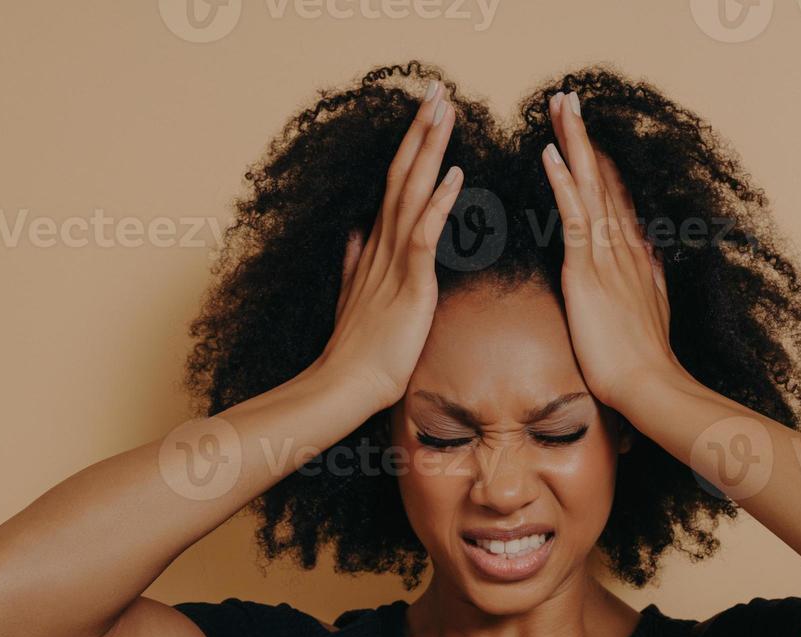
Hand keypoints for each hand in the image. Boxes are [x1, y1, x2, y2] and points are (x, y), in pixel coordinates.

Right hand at [312, 80, 463, 411]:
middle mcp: (382, 244)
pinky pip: (424, 235)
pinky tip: (453, 175)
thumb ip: (355, 262)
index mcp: (377, 246)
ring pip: (412, 192)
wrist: (347, 384)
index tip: (426, 112)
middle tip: (438, 88)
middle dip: (422, 130)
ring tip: (445, 111)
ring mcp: (393, 261)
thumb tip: (354, 234)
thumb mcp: (354, 296)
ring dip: (430, 149)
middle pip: (403, 173)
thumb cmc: (358, 349)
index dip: (412, 145)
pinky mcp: (409, 284)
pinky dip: (438, 203)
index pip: (396, 182)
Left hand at [541, 91, 682, 412]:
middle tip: (567, 98)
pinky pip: (574, 219)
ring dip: (573, 143)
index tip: (588, 132)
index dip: (601, 161)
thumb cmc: (643, 360)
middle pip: (601, 179)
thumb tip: (653, 254)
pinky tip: (550, 155)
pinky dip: (563, 185)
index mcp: (633, 255)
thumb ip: (650, 277)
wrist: (650, 385)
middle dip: (583, 137)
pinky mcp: (589, 273)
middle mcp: (624, 246)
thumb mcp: (651, 309)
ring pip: (588, 187)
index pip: (614, 196)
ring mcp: (608, 256)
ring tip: (558, 107)